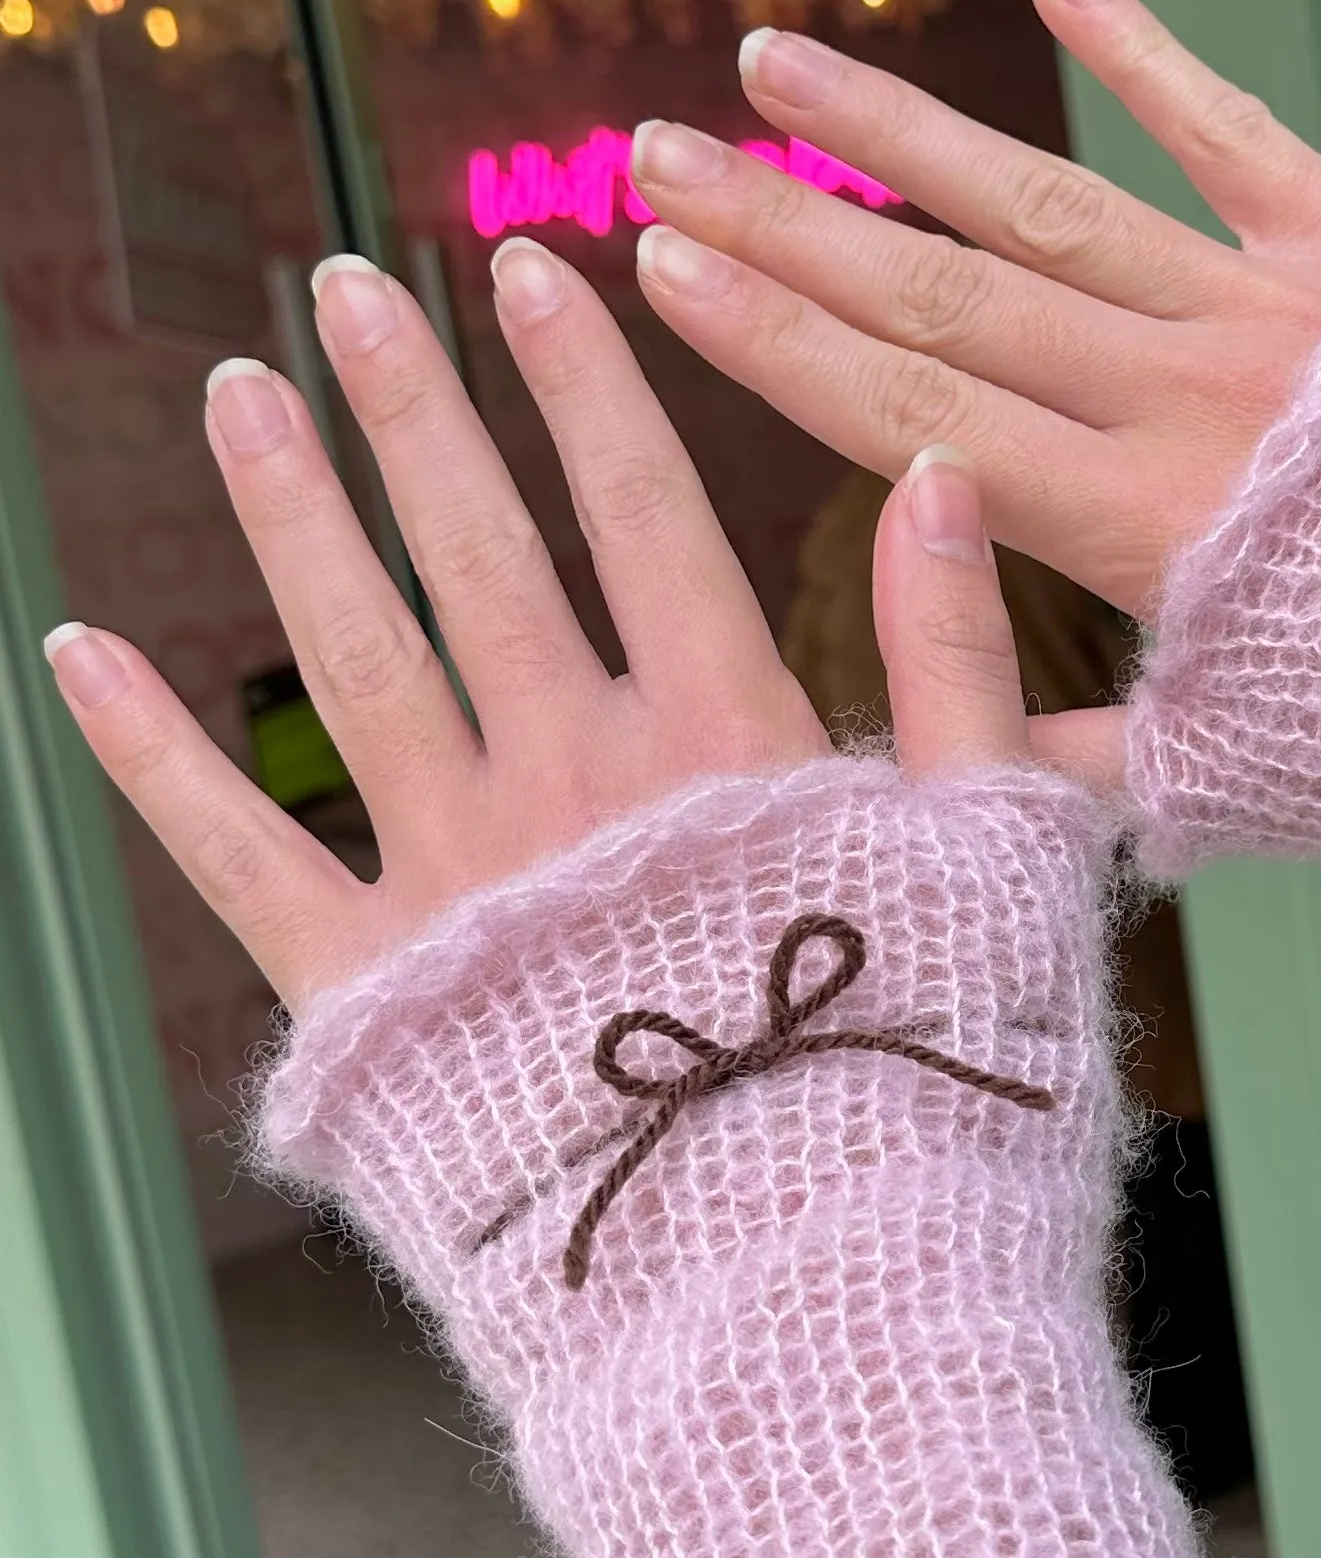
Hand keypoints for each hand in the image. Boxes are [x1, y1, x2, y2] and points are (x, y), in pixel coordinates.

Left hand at [46, 240, 1041, 1017]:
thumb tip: (935, 483)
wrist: (808, 1284)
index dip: (586, 384)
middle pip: (477, 554)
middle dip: (411, 409)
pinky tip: (78, 657)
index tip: (533, 273)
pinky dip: (149, 754)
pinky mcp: (368, 993)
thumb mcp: (992, 859)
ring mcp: (459, 880)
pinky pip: (233, 850)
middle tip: (343, 289)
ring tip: (238, 395)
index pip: (642, 515)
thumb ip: (958, 668)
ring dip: (289, 514)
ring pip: (350, 655)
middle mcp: (575, 782)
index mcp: (727, 746)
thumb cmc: (922, 1080)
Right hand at [624, 0, 1320, 799]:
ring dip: (905, 133)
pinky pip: (1232, 130)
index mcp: (1149, 532)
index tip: (656, 273)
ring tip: (777, 62)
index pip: (917, 423)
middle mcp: (1194, 398)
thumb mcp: (1270, 780)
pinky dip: (1144, 49)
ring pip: (1050, 203)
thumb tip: (956, 764)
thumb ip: (1101, 756)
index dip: (777, 346)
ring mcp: (1281, 308)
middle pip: (948, 299)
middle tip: (655, 155)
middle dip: (789, 227)